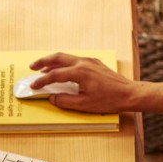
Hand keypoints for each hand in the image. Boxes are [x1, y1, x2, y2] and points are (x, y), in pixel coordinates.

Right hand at [28, 52, 145, 114]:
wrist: (129, 94)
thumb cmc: (110, 100)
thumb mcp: (84, 104)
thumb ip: (65, 101)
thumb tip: (53, 97)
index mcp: (79, 72)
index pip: (54, 74)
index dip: (42, 81)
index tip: (33, 85)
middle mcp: (83, 63)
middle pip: (57, 58)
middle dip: (43, 61)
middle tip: (32, 67)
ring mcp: (90, 61)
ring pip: (66, 57)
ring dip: (53, 61)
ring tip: (43, 68)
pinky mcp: (94, 63)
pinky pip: (75, 60)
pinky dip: (64, 63)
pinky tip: (63, 69)